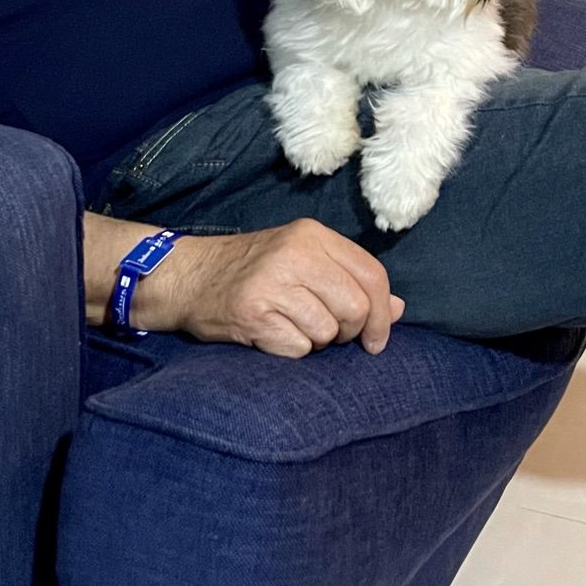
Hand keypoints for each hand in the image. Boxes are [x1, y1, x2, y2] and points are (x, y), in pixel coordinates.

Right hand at [139, 219, 404, 357]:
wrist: (187, 276)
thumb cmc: (252, 271)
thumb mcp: (302, 260)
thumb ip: (350, 279)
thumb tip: (399, 309)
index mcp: (312, 235)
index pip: (372, 274)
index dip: (384, 312)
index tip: (377, 338)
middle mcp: (294, 254)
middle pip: (356, 307)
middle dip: (351, 332)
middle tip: (330, 334)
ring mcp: (272, 283)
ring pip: (328, 331)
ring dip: (317, 342)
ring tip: (293, 327)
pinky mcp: (253, 314)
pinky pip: (299, 348)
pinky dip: (292, 350)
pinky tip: (272, 334)